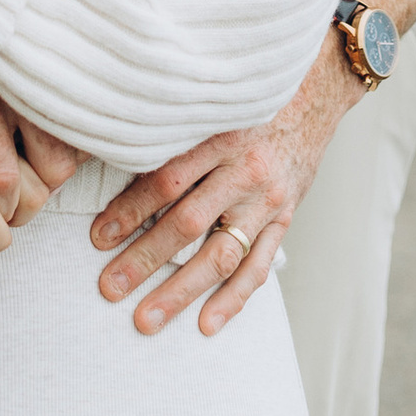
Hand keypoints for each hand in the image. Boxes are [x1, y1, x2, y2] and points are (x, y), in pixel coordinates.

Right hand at [0, 43, 81, 239]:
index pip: (76, 149)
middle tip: (12, 209)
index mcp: (46, 75)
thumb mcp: (23, 36)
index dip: (56, 179)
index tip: (36, 184)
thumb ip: (47, 74)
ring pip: (3, 177)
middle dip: (33, 202)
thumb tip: (84, 110)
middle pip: (52, 169)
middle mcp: (22, 86)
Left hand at [91, 50, 353, 337]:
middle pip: (187, 222)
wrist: (317, 92)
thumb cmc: (252, 97)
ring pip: (220, 254)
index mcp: (220, 136)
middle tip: (109, 288)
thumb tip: (117, 150)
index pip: (168, 180)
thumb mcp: (214, 102)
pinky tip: (207, 324)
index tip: (98, 237)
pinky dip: (233, 298)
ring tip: (145, 319)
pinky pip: (259, 266)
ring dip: (181, 291)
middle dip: (144, 259)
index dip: (130, 210)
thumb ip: (176, 129)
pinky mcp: (284, 218)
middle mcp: (245, 171)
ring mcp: (267, 200)